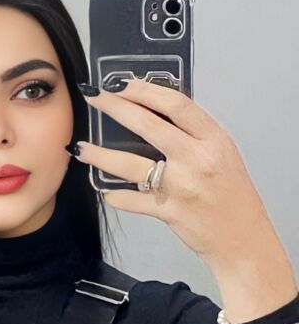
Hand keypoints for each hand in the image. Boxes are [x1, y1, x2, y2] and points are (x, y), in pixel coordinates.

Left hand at [75, 78, 281, 270]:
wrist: (242, 238)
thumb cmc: (231, 194)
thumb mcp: (222, 154)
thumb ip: (194, 135)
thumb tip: (156, 113)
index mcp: (213, 139)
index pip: (177, 105)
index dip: (146, 91)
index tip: (124, 84)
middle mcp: (197, 159)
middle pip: (149, 125)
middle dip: (116, 108)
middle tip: (94, 98)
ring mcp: (181, 186)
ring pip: (131, 164)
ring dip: (101, 155)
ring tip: (81, 149)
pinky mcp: (169, 211)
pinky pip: (132, 201)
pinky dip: (116, 196)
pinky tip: (106, 191)